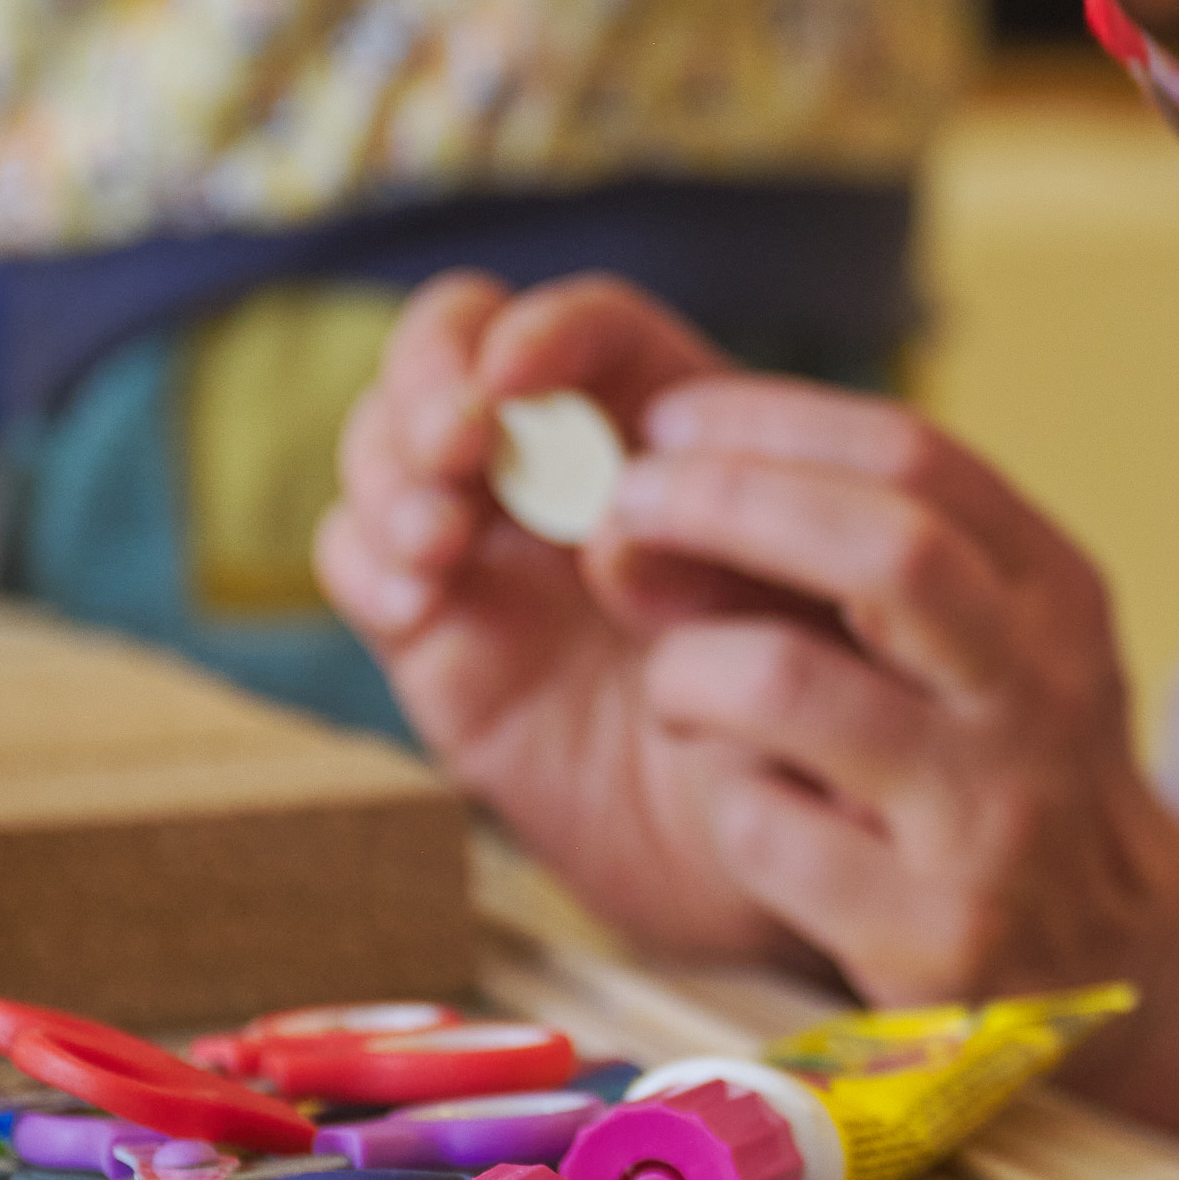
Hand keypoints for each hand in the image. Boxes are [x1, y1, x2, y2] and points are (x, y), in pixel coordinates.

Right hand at [312, 273, 800, 961]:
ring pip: (388, 440)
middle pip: (456, 347)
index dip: (545, 330)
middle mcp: (566, 467)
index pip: (588, 332)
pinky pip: (356, 557)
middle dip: (436, 375)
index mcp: (669, 429)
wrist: (783, 849)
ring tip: (439, 535)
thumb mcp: (809, 620)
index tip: (520, 375)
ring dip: (393, 464)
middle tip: (461, 443)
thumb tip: (614, 534)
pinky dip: (367, 558)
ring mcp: (490, 542)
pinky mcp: (432, 628)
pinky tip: (417, 601)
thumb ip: (728, 562)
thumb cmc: (823, 712)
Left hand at [603, 382, 1178, 1007]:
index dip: (771, 422)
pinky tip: (743, 808)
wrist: (1115, 956)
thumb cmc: (998, 762)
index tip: (669, 421)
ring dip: (687, 666)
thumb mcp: (978, 640)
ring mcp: (991, 816)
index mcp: (1054, 592)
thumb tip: (648, 504)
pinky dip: (719, 801)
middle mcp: (1039, 691)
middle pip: (880, 549)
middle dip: (722, 503)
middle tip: (624, 509)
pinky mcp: (931, 932)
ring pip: (786, 682)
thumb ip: (850, 566)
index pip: (916, 459)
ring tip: (677, 687)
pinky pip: (761, 829)